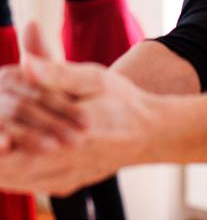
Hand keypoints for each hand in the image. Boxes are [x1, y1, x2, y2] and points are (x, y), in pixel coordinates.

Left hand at [0, 23, 155, 194]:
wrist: (149, 131)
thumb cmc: (123, 101)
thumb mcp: (94, 79)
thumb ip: (56, 72)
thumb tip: (24, 63)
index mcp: (65, 138)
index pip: (9, 145)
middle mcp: (60, 166)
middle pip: (6, 169)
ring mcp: (61, 180)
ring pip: (12, 180)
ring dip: (1, 163)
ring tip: (2, 139)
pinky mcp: (64, 186)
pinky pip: (27, 185)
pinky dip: (13, 171)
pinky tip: (12, 154)